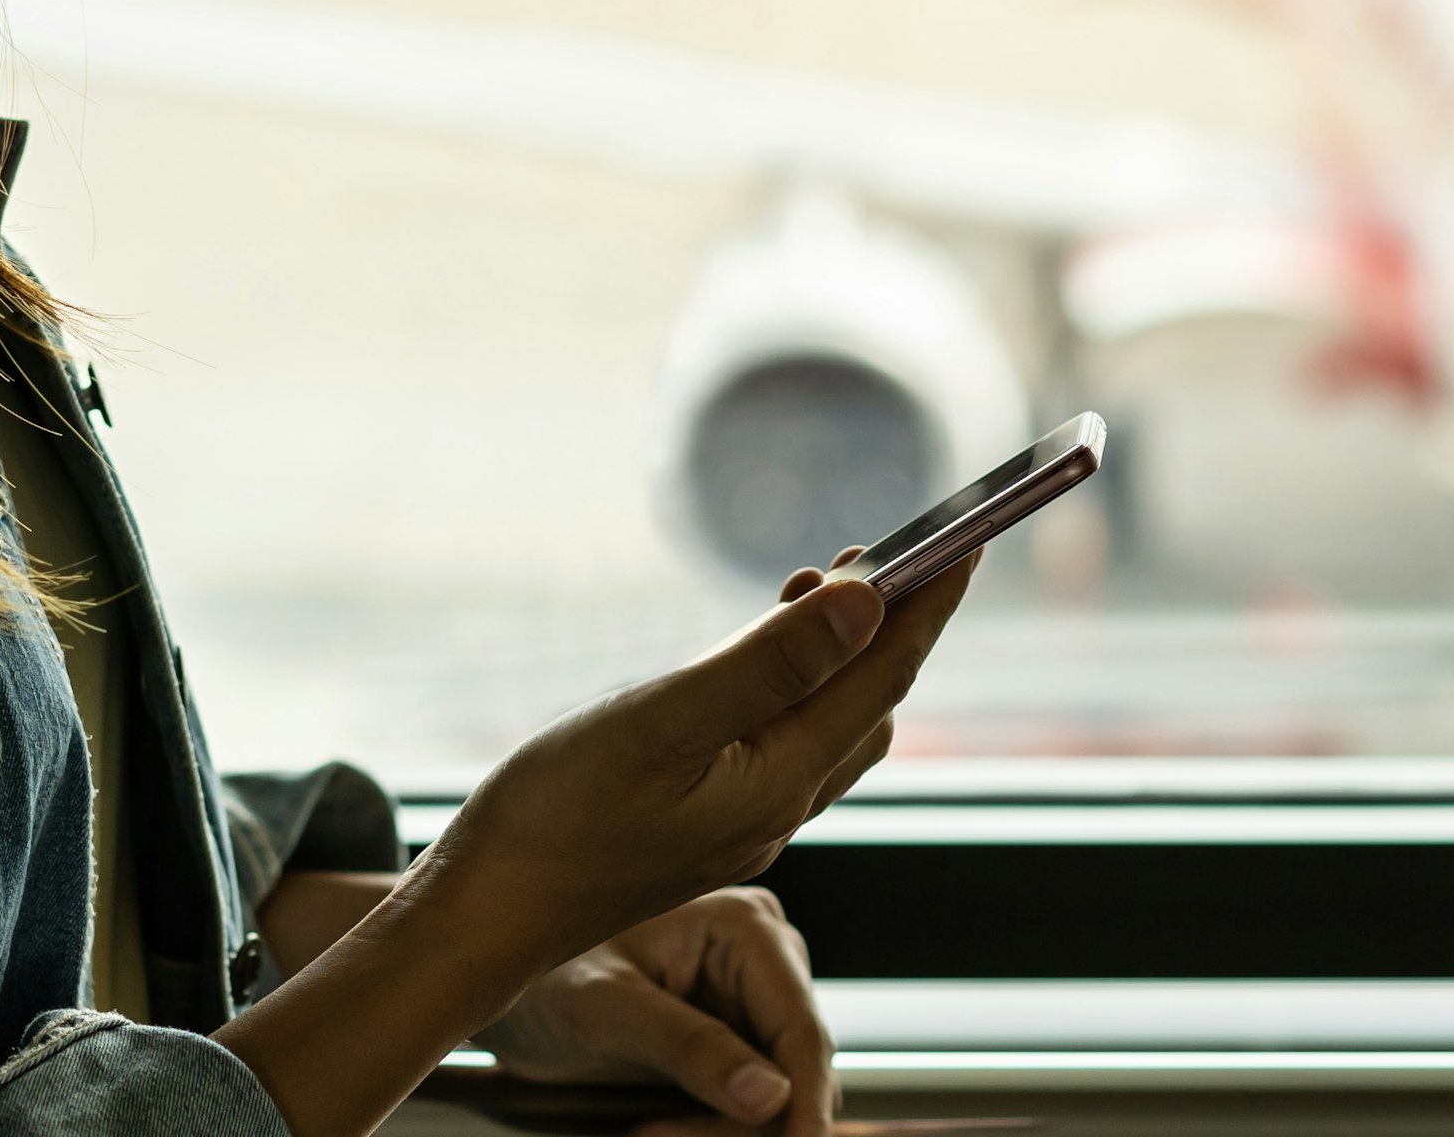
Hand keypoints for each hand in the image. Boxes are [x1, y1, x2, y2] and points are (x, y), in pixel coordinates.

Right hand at [216, 556, 972, 1136]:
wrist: (483, 919)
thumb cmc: (556, 821)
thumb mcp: (663, 723)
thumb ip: (769, 663)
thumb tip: (867, 602)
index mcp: (780, 782)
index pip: (884, 675)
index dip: (931, 601)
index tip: (970, 534)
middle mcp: (777, 808)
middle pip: (871, 702)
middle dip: (897, 624)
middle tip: (894, 547)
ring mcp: (741, 823)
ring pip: (831, 729)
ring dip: (847, 657)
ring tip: (821, 589)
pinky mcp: (703, 826)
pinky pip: (785, 746)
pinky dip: (798, 689)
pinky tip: (756, 667)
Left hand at [489, 889, 835, 1136]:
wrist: (513, 997)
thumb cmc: (546, 978)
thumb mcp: (607, 1011)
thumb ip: (687, 1047)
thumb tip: (771, 1095)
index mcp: (744, 927)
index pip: (800, 1027)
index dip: (806, 1100)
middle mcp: (763, 961)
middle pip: (795, 1070)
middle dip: (745, 1123)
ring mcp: (752, 1005)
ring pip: (778, 1098)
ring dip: (722, 1132)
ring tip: (645, 1133)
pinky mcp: (735, 1045)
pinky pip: (749, 1107)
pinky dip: (712, 1131)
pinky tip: (655, 1129)